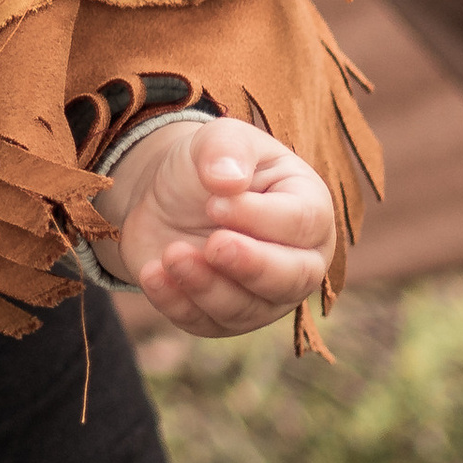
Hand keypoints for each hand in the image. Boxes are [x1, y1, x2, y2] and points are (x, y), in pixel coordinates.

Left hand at [93, 115, 333, 335]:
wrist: (166, 195)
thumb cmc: (209, 165)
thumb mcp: (219, 138)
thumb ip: (227, 149)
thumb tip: (228, 180)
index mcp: (310, 209)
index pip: (303, 223)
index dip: (260, 217)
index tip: (215, 202)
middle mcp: (298, 260)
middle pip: (293, 279)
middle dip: (252, 266)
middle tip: (213, 245)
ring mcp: (263, 296)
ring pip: (247, 309)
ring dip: (207, 286)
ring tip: (171, 254)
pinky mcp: (222, 318)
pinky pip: (206, 324)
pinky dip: (177, 304)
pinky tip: (152, 275)